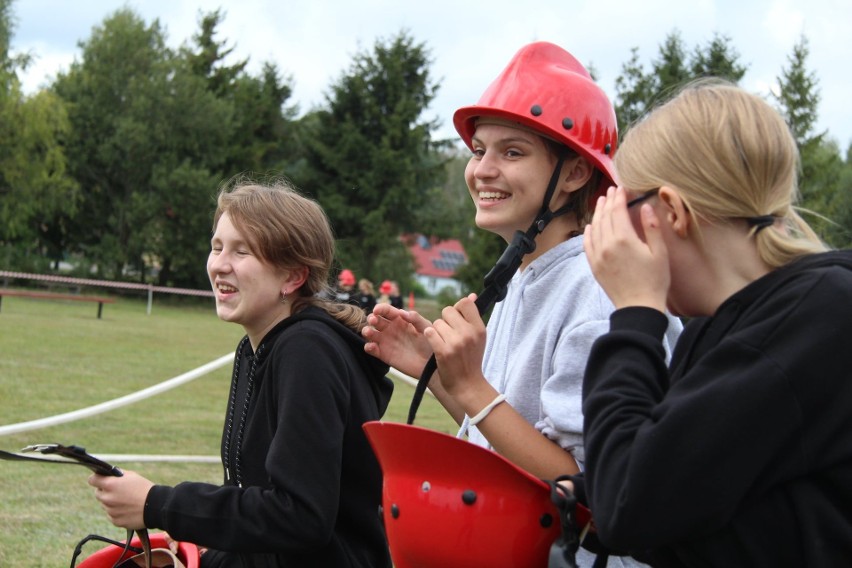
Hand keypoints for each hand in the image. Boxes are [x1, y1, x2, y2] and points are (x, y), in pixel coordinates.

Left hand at [88, 470, 153, 529]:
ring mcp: (110, 511)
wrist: (156, 506)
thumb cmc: (144, 488)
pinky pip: (111, 515)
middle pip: (98, 493)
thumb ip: (116, 476)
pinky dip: (117, 512)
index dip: (96, 479)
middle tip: (118, 490)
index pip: (92, 480)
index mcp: (110, 485)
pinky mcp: (115, 521)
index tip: (99, 480)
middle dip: (105, 491)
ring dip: (111, 502)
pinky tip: (128, 509)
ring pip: (105, 505)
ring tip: (127, 501)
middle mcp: (107, 498)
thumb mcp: (131, 476)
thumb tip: (107, 476)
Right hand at [363, 303, 433, 376]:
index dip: (380, 308)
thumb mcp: (426, 328)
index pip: (386, 310)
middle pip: (375, 320)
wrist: (430, 364)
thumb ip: (416, 319)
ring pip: (370, 333)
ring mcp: (385, 341)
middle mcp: (390, 328)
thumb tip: (401, 312)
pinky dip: (368, 347)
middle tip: (373, 320)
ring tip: (369, 332)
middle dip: (372, 318)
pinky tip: (372, 347)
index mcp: (400, 319)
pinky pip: (371, 349)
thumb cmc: (430, 343)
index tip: (377, 310)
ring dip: (367, 331)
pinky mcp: (383, 354)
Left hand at [424, 294, 488, 400]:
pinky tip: (437, 345)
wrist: (467, 385)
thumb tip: (472, 295)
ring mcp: (456, 342)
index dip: (457, 308)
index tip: (457, 319)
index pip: (465, 303)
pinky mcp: (443, 351)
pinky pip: (429, 332)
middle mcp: (469, 333)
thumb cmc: (471, 359)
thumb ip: (472, 317)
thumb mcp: (478, 337)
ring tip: (445, 343)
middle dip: (445, 320)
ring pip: (437, 323)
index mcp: (479, 328)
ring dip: (437, 331)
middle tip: (449, 334)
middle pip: (447, 311)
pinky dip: (430, 337)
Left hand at [584, 187, 669, 311]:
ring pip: (594, 228)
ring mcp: (598, 256)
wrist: (638, 306)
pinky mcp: (594, 266)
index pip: (618, 211)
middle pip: (604, 217)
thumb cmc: (654, 280)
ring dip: (597, 214)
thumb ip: (651, 227)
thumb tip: (645, 206)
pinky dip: (588, 232)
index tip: (620, 188)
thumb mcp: (660, 252)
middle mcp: (607, 245)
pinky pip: (587, 244)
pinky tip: (590, 226)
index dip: (618, 198)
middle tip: (610, 191)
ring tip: (601, 203)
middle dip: (607, 202)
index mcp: (625, 239)